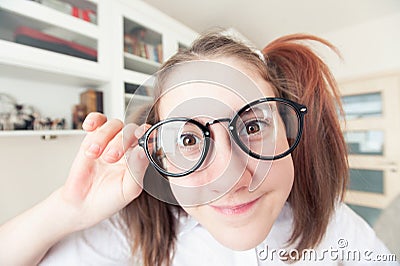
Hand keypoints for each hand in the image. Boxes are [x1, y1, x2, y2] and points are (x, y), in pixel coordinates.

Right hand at [60, 112, 148, 230]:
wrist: (82, 206)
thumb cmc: (109, 200)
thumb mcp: (128, 190)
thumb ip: (137, 170)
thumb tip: (143, 151)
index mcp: (139, 158)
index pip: (147, 139)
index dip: (145, 134)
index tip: (141, 136)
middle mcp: (126, 148)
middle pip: (129, 130)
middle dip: (119, 142)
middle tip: (110, 158)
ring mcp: (109, 142)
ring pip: (113, 125)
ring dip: (103, 136)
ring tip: (93, 154)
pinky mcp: (92, 139)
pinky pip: (96, 121)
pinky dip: (93, 120)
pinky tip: (89, 127)